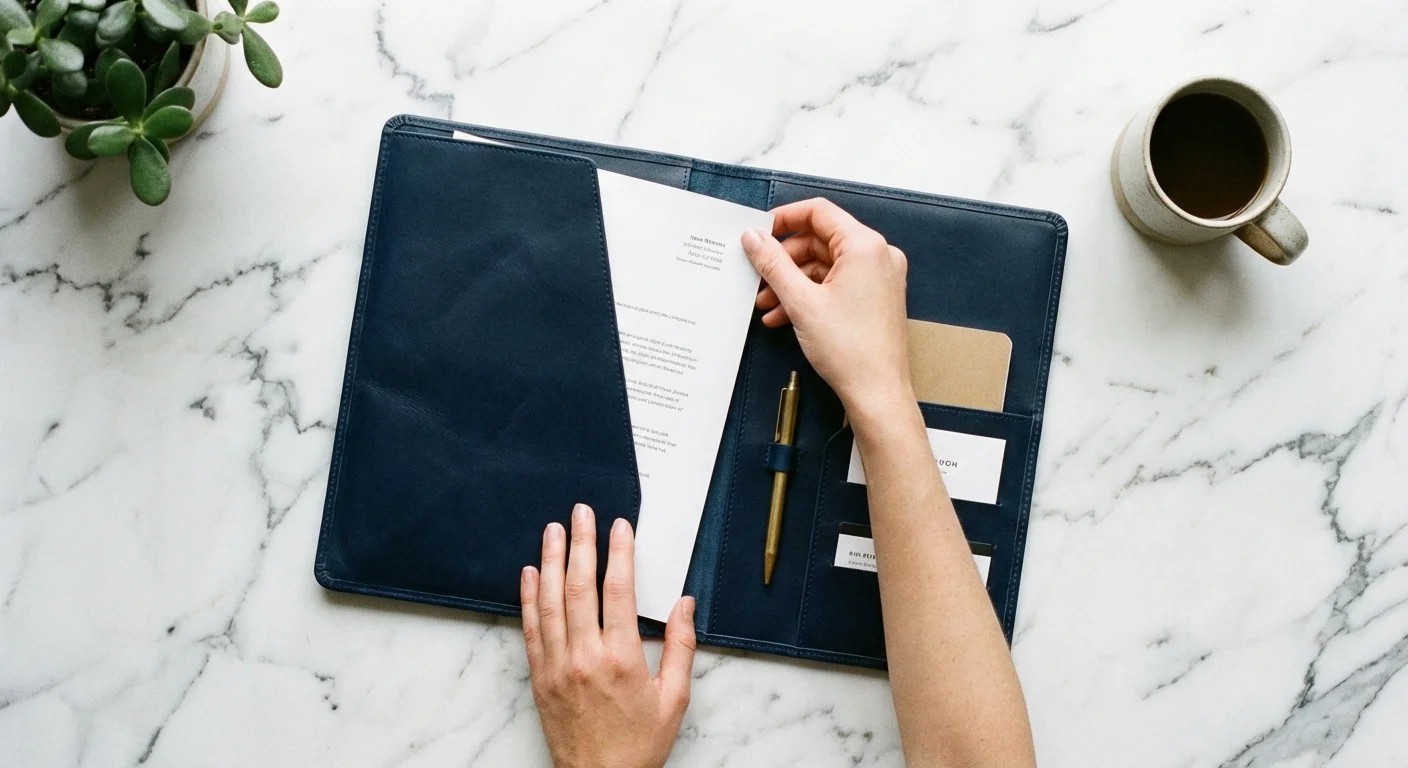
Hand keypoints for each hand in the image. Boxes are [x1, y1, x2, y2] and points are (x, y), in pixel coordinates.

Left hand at [521, 504, 696, 767]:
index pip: (617, 591)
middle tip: (581, 513)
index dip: (618, 553)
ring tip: (553, 530)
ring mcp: (556, 666)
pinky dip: (529, 598)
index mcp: (620, 659)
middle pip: (579, 586)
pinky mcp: (539, 677)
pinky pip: (531, 628)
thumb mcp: (674, 698)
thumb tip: (684, 605)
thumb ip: (680, 646)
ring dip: (550, 561)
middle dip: (580, 544)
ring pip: (550, 601)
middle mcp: (583, 657)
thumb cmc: (638, 744)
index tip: (619, 527)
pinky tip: (530, 574)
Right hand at [741, 198, 912, 416]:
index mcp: (865, 246)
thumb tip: (754, 238)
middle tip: (758, 276)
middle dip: (784, 260)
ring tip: (767, 303)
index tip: (760, 232)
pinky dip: (809, 295)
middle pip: (819, 240)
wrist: (876, 392)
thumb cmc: (850, 350)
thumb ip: (773, 263)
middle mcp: (877, 256)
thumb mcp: (800, 301)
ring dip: (792, 282)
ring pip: (825, 265)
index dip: (784, 219)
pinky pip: (836, 284)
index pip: (819, 212)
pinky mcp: (875, 297)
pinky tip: (784, 315)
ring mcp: (879, 277)